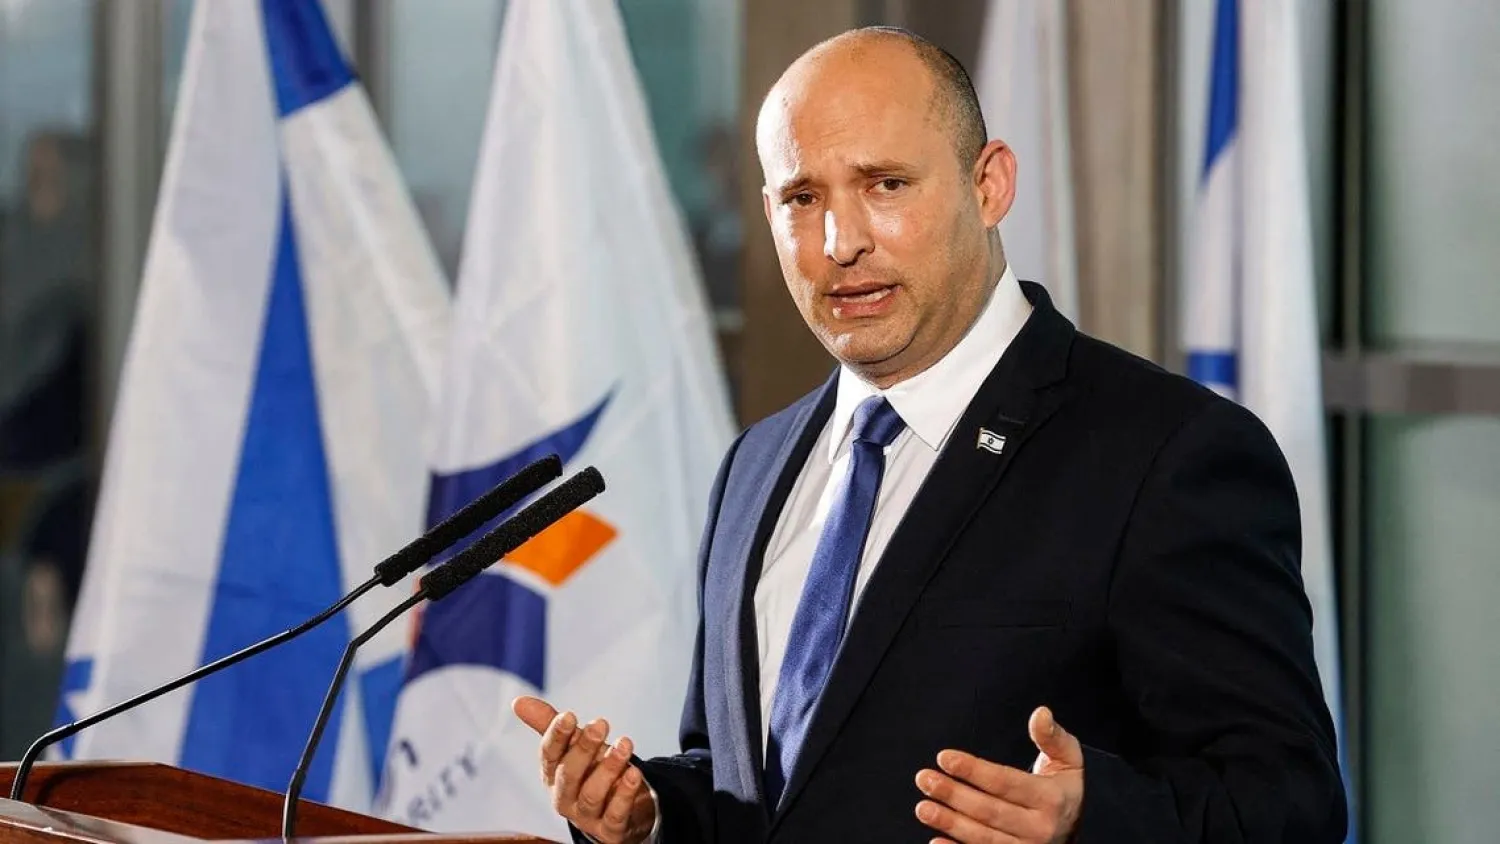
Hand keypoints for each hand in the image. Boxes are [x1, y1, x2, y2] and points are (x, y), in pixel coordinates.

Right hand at [512, 696, 655, 843]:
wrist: (623, 810)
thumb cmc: (593, 771)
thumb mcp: (575, 747)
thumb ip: (550, 724)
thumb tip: (518, 701)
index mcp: (552, 775)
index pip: (548, 755)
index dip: (557, 735)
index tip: (569, 715)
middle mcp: (565, 798)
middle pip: (568, 774)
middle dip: (583, 748)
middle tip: (601, 724)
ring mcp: (586, 817)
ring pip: (592, 794)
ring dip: (608, 768)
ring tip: (625, 744)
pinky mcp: (610, 830)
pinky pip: (615, 814)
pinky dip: (624, 794)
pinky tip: (634, 773)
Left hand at [915, 706, 1084, 843]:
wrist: (1077, 831)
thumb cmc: (1065, 791)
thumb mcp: (1068, 761)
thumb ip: (1052, 736)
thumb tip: (1041, 713)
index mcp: (1051, 799)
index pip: (1006, 782)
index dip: (974, 770)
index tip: (945, 758)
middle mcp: (1040, 829)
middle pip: (990, 811)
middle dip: (954, 795)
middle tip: (925, 779)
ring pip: (983, 838)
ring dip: (950, 823)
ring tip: (923, 808)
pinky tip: (936, 842)